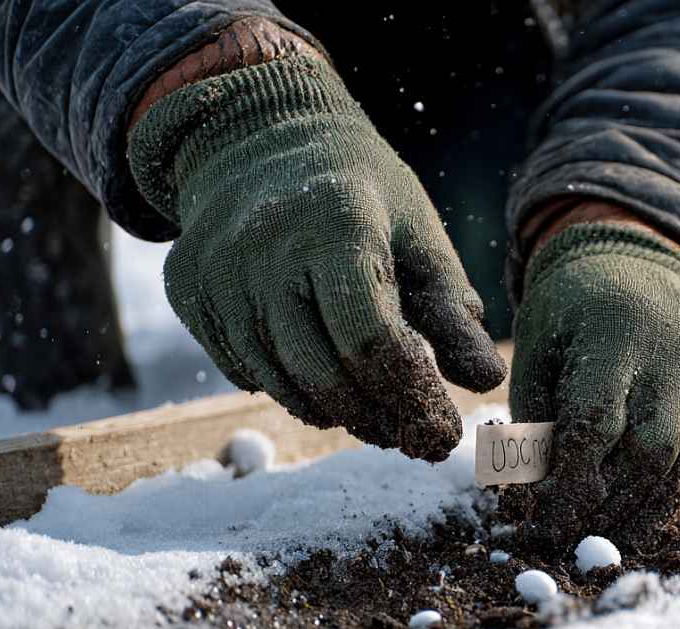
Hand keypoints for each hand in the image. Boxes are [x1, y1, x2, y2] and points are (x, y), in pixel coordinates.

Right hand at [128, 56, 505, 461]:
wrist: (258, 139)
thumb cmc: (360, 193)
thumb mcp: (418, 236)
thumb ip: (452, 310)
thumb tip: (489, 380)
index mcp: (336, 225)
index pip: (372, 340)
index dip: (412, 397)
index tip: (444, 433)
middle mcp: (265, 249)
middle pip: (325, 373)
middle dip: (379, 419)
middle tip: (415, 439)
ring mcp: (218, 273)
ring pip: (282, 383)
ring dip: (339, 413)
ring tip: (381, 419)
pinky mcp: (189, 293)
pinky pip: (245, 370)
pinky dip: (292, 389)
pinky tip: (326, 382)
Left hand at [509, 223, 679, 536]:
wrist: (647, 262)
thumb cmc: (574, 311)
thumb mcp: (537, 346)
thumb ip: (533, 416)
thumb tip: (532, 495)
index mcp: (617, 337)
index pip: (596, 426)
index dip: (570, 485)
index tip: (545, 525)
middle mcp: (677, 358)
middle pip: (649, 452)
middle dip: (610, 507)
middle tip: (576, 540)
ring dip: (642, 511)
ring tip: (606, 540)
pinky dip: (672, 493)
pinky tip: (641, 515)